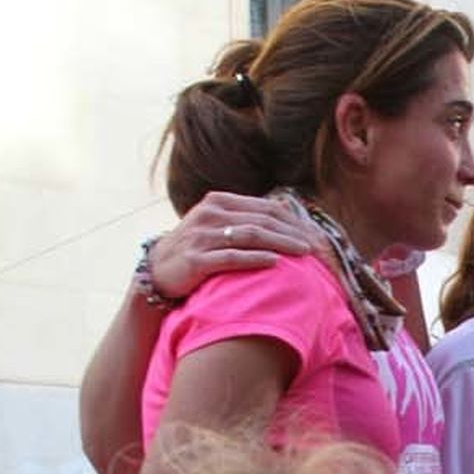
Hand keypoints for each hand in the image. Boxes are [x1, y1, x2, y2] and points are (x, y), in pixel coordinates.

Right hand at [147, 192, 327, 302]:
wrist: (157, 271)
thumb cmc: (196, 249)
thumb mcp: (218, 227)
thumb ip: (245, 220)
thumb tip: (286, 215)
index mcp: (219, 202)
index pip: (265, 208)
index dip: (293, 221)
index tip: (315, 235)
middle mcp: (211, 214)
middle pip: (261, 220)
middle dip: (292, 232)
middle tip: (316, 246)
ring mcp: (202, 236)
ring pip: (250, 236)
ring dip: (281, 243)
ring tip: (304, 253)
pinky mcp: (196, 259)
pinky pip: (231, 258)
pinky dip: (255, 259)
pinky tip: (275, 263)